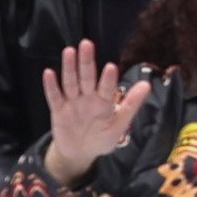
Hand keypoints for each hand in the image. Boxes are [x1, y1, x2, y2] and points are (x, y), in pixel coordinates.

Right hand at [42, 40, 152, 183]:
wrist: (80, 153)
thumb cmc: (102, 137)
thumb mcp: (119, 125)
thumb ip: (131, 105)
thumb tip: (147, 85)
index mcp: (104, 100)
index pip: (107, 88)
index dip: (108, 79)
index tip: (111, 67)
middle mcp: (88, 97)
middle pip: (87, 77)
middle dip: (86, 62)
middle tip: (87, 43)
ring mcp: (73, 102)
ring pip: (70, 83)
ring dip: (69, 68)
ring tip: (69, 51)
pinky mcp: (58, 110)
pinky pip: (54, 97)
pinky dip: (51, 86)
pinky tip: (49, 72)